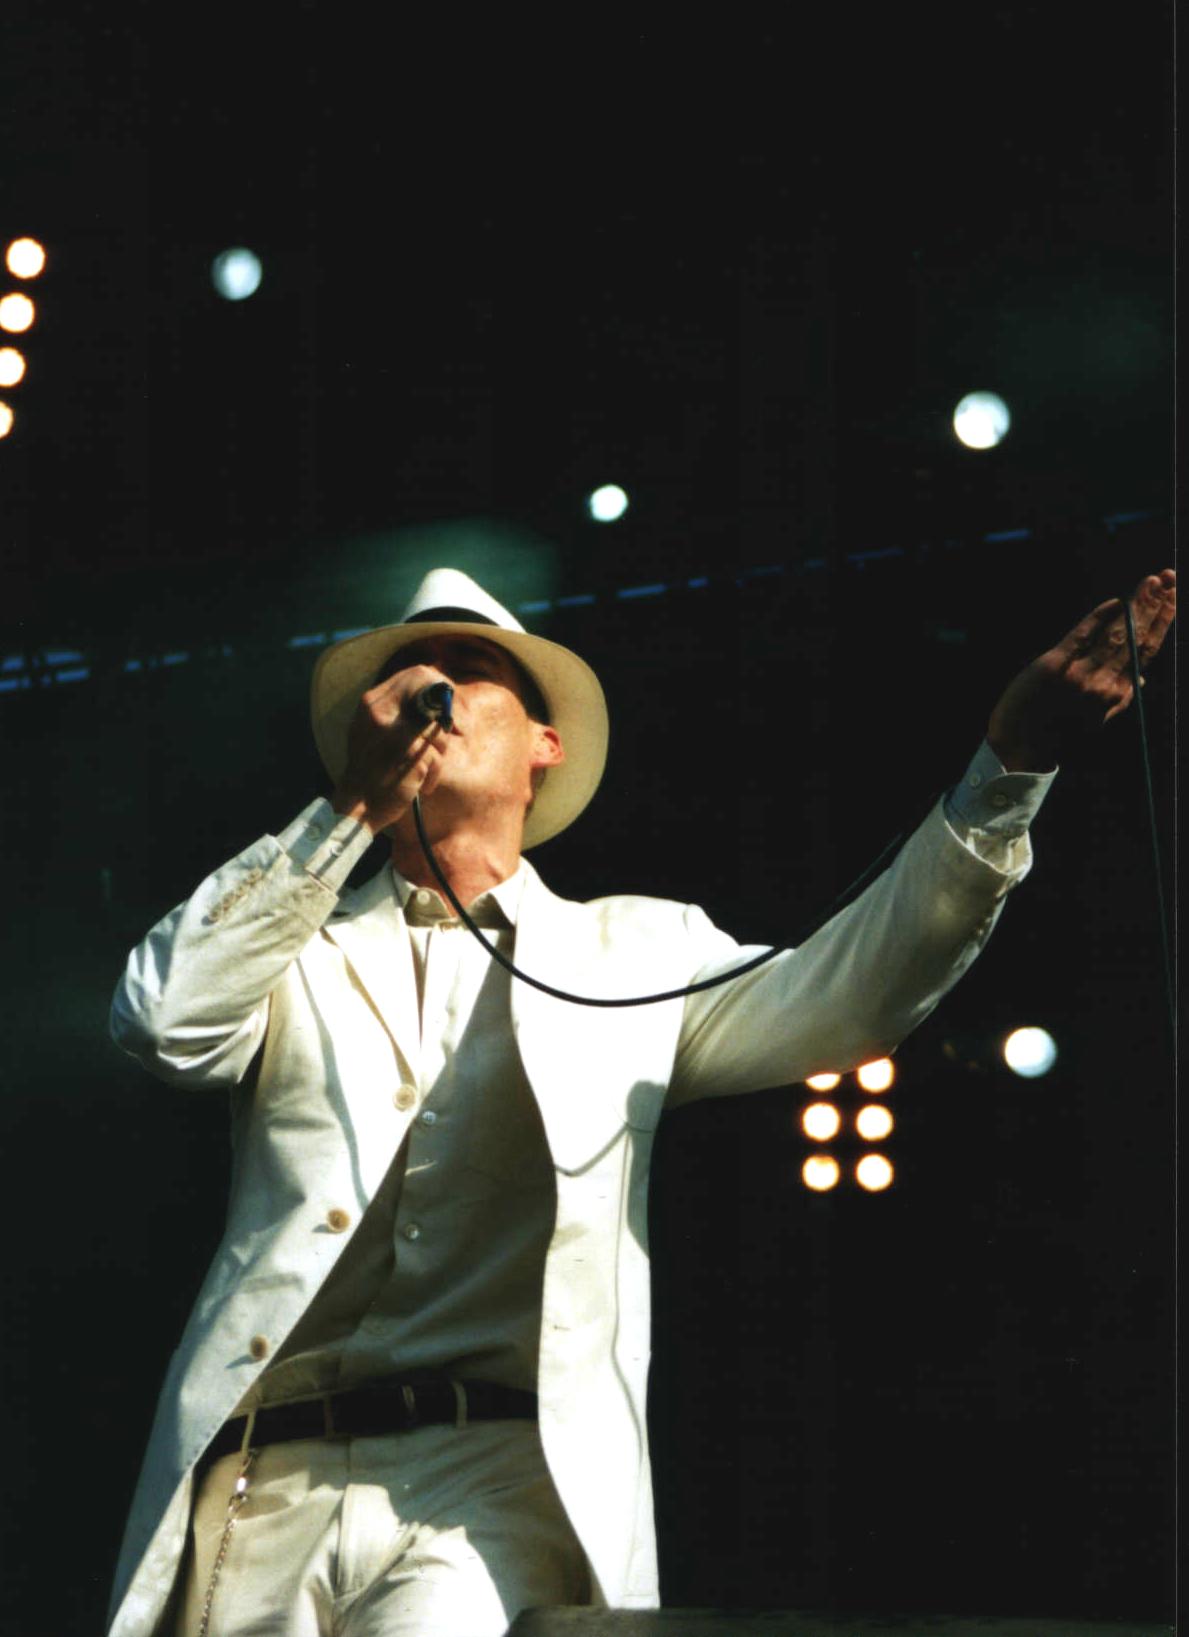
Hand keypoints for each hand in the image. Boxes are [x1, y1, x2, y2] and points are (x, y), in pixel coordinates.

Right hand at [331, 665, 452, 833]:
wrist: (356, 808)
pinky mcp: (407, 754)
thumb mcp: (375, 730)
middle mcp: (380, 711)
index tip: (448, 710)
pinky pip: (438, 757)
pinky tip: (418, 785)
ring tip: (420, 770)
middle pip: (435, 691)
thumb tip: (442, 691)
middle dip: (450, 713)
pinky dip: (433, 774)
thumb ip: (400, 710)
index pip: (419, 673)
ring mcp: (393, 731)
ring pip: (440, 729)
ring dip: (438, 753)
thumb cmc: (372, 772)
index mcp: (372, 702)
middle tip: (454, 733)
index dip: (442, 688)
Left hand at [987, 569, 1175, 771]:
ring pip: (1115, 634)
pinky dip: (1097, 617)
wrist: (1021, 748)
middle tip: (1169, 576)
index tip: (1174, 596)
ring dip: (1135, 605)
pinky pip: (1080, 635)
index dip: (1162, 621)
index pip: (1147, 650)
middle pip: (1135, 637)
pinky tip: (1114, 602)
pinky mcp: (1053, 666)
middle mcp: (1103, 683)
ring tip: (1151, 582)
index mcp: (1118, 694)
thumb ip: (1120, 697)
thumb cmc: (1058, 733)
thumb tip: (1142, 679)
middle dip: (1154, 605)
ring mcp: (1079, 674)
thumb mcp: (1096, 720)